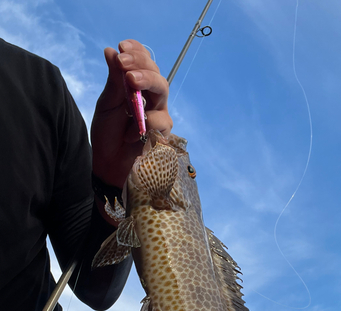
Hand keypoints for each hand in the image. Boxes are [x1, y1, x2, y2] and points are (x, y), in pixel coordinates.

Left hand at [91, 40, 172, 188]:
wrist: (108, 164)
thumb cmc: (107, 135)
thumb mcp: (106, 105)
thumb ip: (113, 81)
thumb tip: (111, 51)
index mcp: (137, 88)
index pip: (143, 63)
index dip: (136, 52)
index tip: (122, 46)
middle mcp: (151, 98)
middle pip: (155, 73)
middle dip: (141, 64)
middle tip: (124, 62)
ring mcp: (159, 114)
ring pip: (162, 89)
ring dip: (147, 81)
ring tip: (130, 81)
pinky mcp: (163, 133)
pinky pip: (160, 119)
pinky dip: (145, 122)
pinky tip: (130, 132)